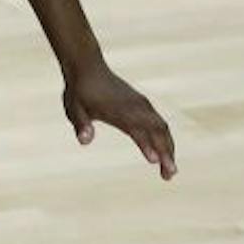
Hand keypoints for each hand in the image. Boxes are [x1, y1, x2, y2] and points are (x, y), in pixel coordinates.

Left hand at [63, 64, 176, 179]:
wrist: (88, 67)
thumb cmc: (80, 91)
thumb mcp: (74, 109)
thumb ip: (81, 125)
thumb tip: (84, 141)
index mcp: (120, 110)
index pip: (138, 130)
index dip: (147, 146)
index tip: (155, 162)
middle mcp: (136, 107)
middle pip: (158, 131)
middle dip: (166, 153)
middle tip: (169, 176)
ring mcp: (141, 105)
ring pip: (162, 128)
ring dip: (169, 148)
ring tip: (169, 171)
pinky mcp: (142, 104)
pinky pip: (159, 123)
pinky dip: (164, 139)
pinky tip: (164, 153)